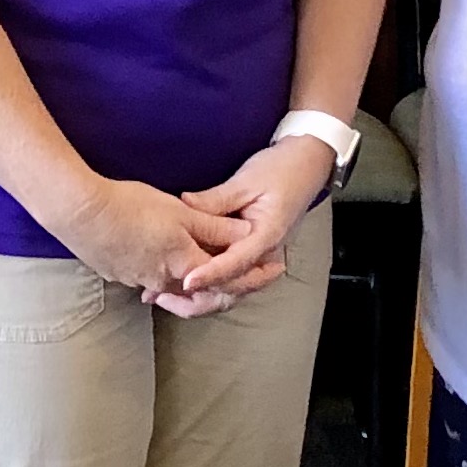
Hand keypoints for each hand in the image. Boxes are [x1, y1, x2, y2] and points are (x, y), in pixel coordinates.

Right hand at [54, 174, 240, 301]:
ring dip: (190, 281)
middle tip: (238, 272)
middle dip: (222, 284)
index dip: (252, 277)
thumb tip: (247, 233)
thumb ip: (215, 225)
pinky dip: (161, 274)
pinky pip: (148, 281)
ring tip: (198, 267)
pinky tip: (156, 257)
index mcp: (185, 265)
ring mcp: (139, 281)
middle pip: (202, 292)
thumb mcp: (181, 211)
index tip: (272, 270)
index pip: (228, 280)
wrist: (81, 213)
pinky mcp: (119, 275)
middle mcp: (164, 281)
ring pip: (173, 288)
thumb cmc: (132, 207)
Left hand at [175, 138, 335, 305]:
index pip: (236, 264)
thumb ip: (216, 199)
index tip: (186, 282)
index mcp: (266, 236)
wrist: (305, 166)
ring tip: (162, 295)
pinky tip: (179, 283)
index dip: (211, 275)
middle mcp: (264, 255)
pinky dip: (205, 284)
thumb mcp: (246, 180)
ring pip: (230, 290)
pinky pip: (229, 277)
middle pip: (233, 290)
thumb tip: (184, 205)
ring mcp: (258, 258)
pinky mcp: (250, 255)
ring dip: (198, 297)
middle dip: (198, 299)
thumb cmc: (279, 170)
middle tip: (161, 296)